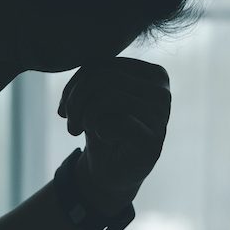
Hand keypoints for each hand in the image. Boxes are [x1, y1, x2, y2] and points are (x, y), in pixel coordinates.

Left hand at [57, 57, 170, 209]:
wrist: (109, 172)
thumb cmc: (101, 128)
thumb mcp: (94, 95)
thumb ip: (94, 74)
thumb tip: (79, 57)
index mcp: (154, 74)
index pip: (106, 63)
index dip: (76, 82)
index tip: (66, 106)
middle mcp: (163, 92)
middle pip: (104, 77)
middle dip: (75, 99)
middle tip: (68, 121)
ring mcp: (161, 118)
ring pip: (107, 96)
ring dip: (83, 115)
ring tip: (78, 129)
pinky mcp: (153, 142)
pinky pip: (112, 122)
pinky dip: (97, 130)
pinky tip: (103, 139)